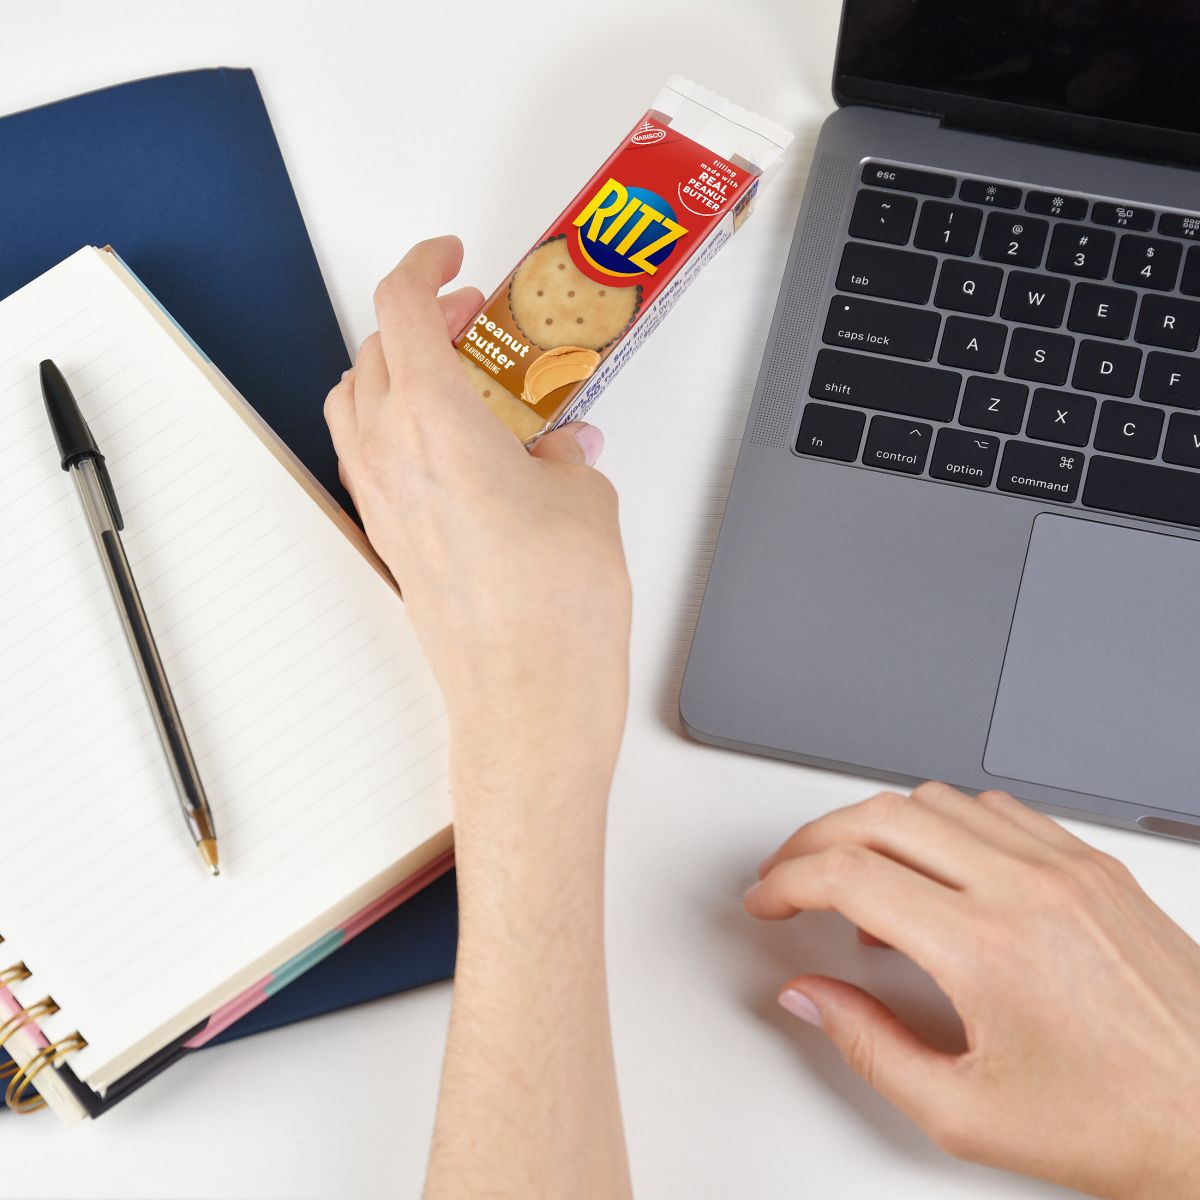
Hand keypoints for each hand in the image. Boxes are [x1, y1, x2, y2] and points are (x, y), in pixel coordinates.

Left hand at [323, 237, 630, 783]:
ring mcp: (383, 503)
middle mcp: (392, 456)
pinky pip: (373, 458)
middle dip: (419, 318)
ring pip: (359, 404)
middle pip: (374, 351)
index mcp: (435, 420)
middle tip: (470, 314)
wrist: (528, 699)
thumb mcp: (586, 502)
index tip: (450, 255)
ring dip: (397, 371)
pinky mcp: (392, 542)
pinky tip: (456, 442)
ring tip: (457, 374)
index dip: (424, 265)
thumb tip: (563, 446)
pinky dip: (399, 426)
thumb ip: (568, 456)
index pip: (402, 308)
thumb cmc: (554, 609)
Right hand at [745, 783, 1199, 1199]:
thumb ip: (866, 1046)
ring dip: (875, 826)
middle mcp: (1027, 889)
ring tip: (857, 875)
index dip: (787, 881)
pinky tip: (935, 865)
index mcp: (988, 950)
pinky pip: (995, 808)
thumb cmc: (1119, 1124)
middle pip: (879, 817)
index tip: (768, 900)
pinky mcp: (1094, 864)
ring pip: (935, 799)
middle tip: (788, 874)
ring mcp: (1066, 867)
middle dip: (812, 840)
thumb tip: (810, 995)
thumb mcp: (964, 1113)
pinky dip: (943, 823)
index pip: (849, 874)